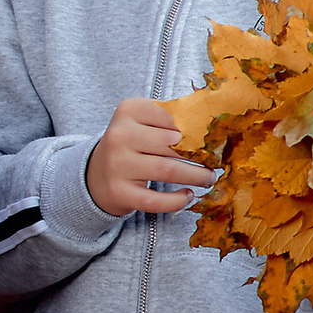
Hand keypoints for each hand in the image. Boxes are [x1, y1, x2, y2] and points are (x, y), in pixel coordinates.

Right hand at [86, 98, 209, 218]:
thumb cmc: (131, 145)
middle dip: (201, 155)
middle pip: (172, 144)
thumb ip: (171, 117)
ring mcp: (117, 165)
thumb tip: (212, 125)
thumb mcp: (142, 121)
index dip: (195, 129)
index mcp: (128, 111)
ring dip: (196, 176)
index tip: (209, 139)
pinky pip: (155, 200)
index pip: (171, 116)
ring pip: (168, 170)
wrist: (96, 175)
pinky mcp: (119, 192)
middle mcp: (119, 136)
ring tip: (208, 178)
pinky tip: (187, 196)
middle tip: (216, 162)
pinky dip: (177, 200)